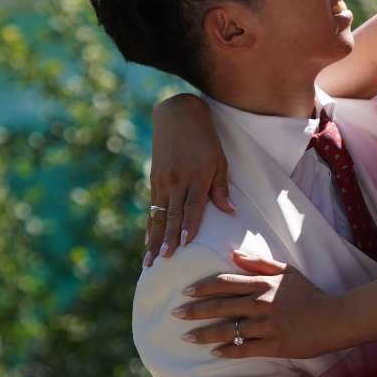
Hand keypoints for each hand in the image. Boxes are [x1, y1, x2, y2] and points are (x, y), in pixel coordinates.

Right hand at [146, 94, 234, 265]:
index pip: (191, 206)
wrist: (178, 116)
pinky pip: (152, 208)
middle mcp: (176, 180)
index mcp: (195, 176)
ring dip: (154, 239)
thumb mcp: (219, 160)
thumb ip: (220, 187)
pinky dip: (150, 225)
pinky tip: (147, 241)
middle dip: (167, 239)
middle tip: (163, 260)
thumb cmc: (205, 140)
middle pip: (171, 215)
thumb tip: (229, 211)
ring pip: (158, 215)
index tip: (183, 245)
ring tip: (150, 259)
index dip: (187, 226)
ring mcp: (163, 181)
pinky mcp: (154, 180)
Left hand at [171, 253, 348, 359]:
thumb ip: (259, 263)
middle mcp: (261, 304)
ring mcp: (266, 326)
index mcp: (263, 284)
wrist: (334, 318)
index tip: (185, 292)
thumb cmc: (310, 294)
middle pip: (220, 307)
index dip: (203, 287)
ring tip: (186, 338)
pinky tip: (213, 353)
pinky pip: (244, 349)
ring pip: (228, 330)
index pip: (225, 284)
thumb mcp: (287, 271)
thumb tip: (233, 253)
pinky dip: (228, 351)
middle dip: (195, 311)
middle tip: (175, 314)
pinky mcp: (274, 346)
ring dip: (204, 334)